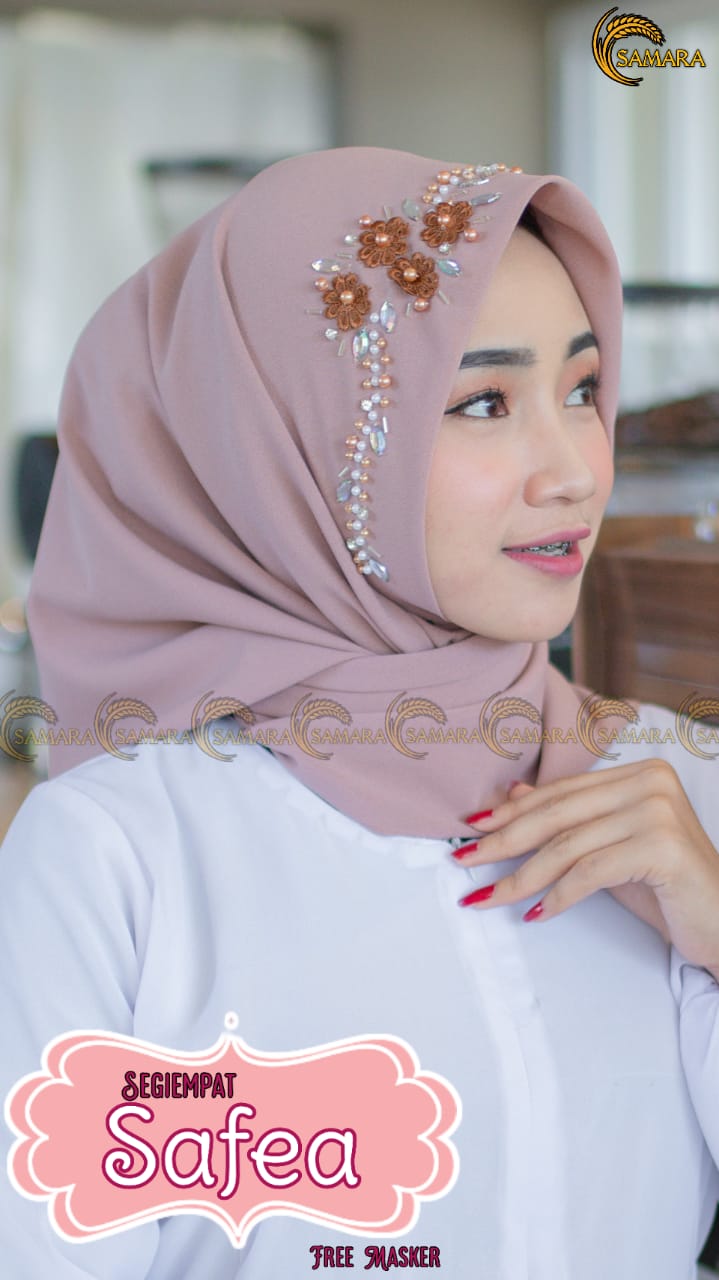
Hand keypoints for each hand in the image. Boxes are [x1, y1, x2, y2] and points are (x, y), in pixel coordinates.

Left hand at [457, 759, 718, 980]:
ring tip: (488, 897)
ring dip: (520, 876)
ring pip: (568, 845)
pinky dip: (558, 896)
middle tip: (464, 859)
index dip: (513, 811)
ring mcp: (659, 811)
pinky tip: (536, 914)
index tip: (472, 827)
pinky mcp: (663, 847)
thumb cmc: (667, 888)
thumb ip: (571, 818)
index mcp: (640, 772)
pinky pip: (591, 872)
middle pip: (559, 814)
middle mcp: (651, 782)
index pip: (562, 792)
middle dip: (503, 840)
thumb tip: (514, 793)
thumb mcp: (610, 848)